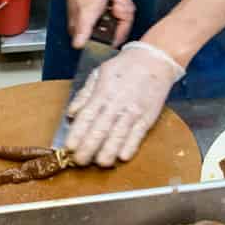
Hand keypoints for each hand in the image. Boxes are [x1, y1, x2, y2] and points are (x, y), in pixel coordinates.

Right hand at [63, 0, 134, 47]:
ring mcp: (97, 17)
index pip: (108, 42)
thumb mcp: (87, 11)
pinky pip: (119, 13)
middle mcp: (89, 27)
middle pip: (117, 32)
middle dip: (122, 17)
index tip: (119, 19)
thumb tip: (78, 45)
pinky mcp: (102, 8)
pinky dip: (122, 4)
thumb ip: (83, 31)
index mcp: (83, 31)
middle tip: (117, 5)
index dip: (119, 31)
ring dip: (123, 9)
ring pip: (119, 21)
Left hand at [64, 42, 185, 166]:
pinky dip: (130, 146)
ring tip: (100, 164)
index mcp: (102, 92)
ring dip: (108, 152)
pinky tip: (122, 157)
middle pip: (100, 130)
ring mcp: (133, 111)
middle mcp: (117, 104)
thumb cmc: (125, 67)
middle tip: (79, 161)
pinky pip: (138, 135)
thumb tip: (71, 113)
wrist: (155, 60)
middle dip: (88, 148)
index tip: (69, 147)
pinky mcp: (147, 117)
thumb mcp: (99, 73)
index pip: (87, 117)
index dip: (77, 134)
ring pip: (118, 135)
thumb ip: (84, 94)